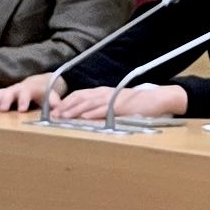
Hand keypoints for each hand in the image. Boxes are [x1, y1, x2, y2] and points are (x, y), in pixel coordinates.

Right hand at [0, 72, 58, 113]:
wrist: (37, 83)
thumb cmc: (45, 94)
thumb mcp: (53, 99)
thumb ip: (56, 107)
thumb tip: (58, 116)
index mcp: (31, 89)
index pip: (26, 94)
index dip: (23, 101)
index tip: (21, 109)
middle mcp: (18, 88)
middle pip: (10, 93)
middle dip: (5, 101)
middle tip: (0, 109)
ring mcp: (9, 90)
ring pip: (0, 94)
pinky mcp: (3, 93)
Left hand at [49, 83, 186, 122]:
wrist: (156, 99)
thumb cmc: (135, 104)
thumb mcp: (115, 103)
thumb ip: (101, 107)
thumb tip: (86, 116)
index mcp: (101, 92)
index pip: (79, 95)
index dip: (65, 102)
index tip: (54, 110)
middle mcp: (104, 93)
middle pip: (80, 98)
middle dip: (65, 106)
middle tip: (53, 115)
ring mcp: (112, 99)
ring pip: (89, 103)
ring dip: (75, 110)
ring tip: (63, 116)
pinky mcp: (121, 106)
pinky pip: (105, 109)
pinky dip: (93, 113)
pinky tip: (85, 117)